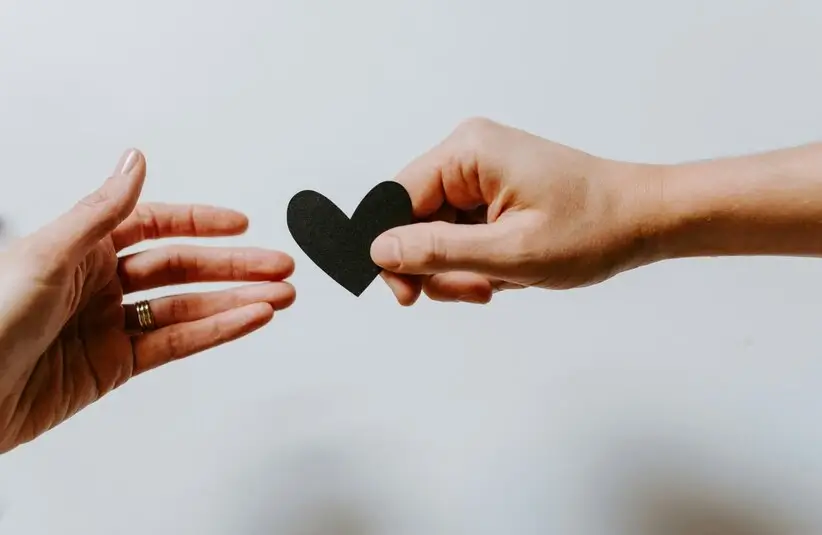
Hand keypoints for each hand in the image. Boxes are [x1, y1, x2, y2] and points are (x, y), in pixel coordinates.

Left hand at [0, 149, 294, 451]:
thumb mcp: (46, 255)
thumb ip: (101, 211)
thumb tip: (134, 160)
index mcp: (80, 247)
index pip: (154, 225)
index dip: (200, 223)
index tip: (240, 224)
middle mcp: (99, 284)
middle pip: (182, 268)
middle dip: (234, 266)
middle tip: (278, 265)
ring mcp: (110, 326)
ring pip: (188, 308)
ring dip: (236, 301)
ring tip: (279, 296)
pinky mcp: (115, 366)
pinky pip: (176, 344)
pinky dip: (216, 332)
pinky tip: (246, 319)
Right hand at [370, 118, 657, 304]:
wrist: (646, 220)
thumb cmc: (593, 228)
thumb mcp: (510, 252)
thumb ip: (438, 251)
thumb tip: (379, 250)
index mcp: (468, 152)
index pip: (396, 200)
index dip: (393, 251)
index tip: (407, 295)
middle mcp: (469, 154)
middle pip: (414, 220)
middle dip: (438, 266)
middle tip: (476, 290)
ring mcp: (482, 173)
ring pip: (438, 234)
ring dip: (461, 269)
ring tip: (500, 282)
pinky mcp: (494, 192)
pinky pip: (462, 233)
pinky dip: (477, 261)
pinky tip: (508, 271)